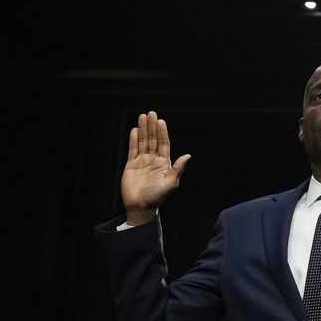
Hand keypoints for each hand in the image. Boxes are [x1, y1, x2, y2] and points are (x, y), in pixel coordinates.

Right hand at [121, 111, 190, 225]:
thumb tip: (188, 155)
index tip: (161, 121)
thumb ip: (178, 169)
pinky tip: (135, 130)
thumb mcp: (171, 183)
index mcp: (165, 163)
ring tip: (142, 117)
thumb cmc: (158, 196)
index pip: (164, 143)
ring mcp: (142, 161)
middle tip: (151, 113)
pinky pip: (133, 150)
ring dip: (143, 130)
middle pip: (153, 139)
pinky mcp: (131, 165)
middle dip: (152, 126)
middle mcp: (154, 160)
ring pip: (143, 142)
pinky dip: (134, 140)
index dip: (162, 132)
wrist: (141, 206)